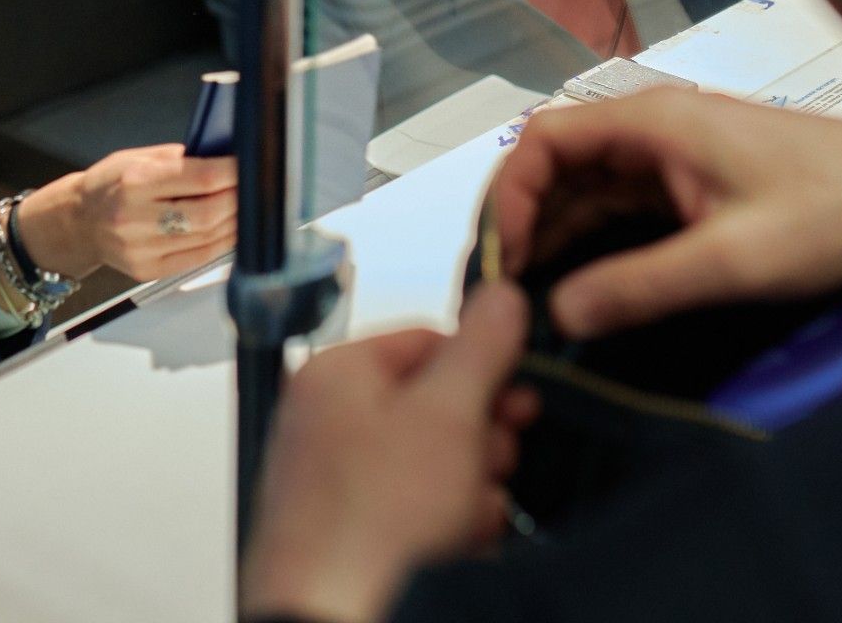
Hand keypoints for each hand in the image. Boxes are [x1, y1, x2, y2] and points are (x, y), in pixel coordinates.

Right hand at [17, 144, 238, 281]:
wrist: (79, 220)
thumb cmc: (110, 184)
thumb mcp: (140, 157)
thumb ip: (183, 160)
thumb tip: (227, 160)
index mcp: (135, 181)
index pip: (200, 178)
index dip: (233, 173)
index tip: (249, 165)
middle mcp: (135, 217)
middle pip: (208, 214)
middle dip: (238, 199)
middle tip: (252, 188)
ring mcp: (140, 248)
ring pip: (207, 239)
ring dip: (235, 223)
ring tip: (245, 208)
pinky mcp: (147, 270)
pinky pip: (197, 259)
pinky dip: (220, 244)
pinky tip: (229, 231)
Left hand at [241, 283, 538, 622]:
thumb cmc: (371, 529)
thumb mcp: (448, 415)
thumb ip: (481, 349)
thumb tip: (500, 296)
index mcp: (335, 375)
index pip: (426, 338)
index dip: (482, 365)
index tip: (517, 394)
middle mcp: (324, 424)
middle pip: (431, 404)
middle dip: (478, 437)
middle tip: (492, 459)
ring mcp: (332, 484)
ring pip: (429, 464)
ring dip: (468, 488)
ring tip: (468, 517)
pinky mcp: (346, 535)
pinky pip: (412, 513)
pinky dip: (444, 526)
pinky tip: (456, 546)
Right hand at [491, 88, 841, 338]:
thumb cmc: (833, 219)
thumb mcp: (731, 260)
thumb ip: (639, 285)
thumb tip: (558, 313)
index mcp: (655, 121)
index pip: (546, 138)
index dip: (512, 196)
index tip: (503, 262)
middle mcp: (656, 126)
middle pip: (559, 160)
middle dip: (525, 219)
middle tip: (503, 289)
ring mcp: (677, 152)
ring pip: (589, 183)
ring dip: (556, 232)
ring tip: (529, 296)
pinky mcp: (698, 181)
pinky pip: (623, 201)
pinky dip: (592, 236)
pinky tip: (580, 282)